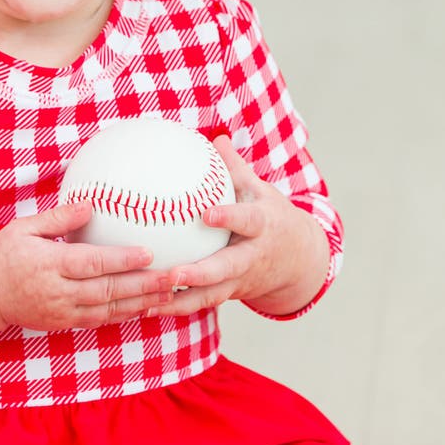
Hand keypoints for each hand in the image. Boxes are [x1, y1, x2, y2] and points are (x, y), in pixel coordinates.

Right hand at [0, 201, 172, 333]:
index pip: (92, 263)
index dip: (122, 260)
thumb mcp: (24, 228)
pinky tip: (144, 308)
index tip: (148, 253)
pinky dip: (123, 315)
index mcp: (48, 264)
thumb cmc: (2, 254)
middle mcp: (57, 292)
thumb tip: (89, 205)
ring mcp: (61, 312)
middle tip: (172, 276)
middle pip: (107, 290)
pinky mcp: (62, 323)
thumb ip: (58, 218)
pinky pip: (99, 321)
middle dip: (143, 285)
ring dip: (140, 303)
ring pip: (108, 310)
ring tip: (168, 293)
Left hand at [144, 135, 329, 318]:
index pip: (247, 221)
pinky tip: (144, 307)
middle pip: (226, 269)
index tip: (207, 215)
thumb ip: (235, 168)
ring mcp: (240, 281)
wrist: (300, 261)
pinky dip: (175, 307)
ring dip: (180, 301)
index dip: (229, 218)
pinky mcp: (229, 295)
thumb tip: (216, 136)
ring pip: (211, 295)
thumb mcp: (260, 191)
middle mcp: (252, 257)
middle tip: (172, 275)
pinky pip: (201, 304)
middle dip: (200, 274)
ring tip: (149, 302)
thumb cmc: (272, 217)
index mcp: (262, 227)